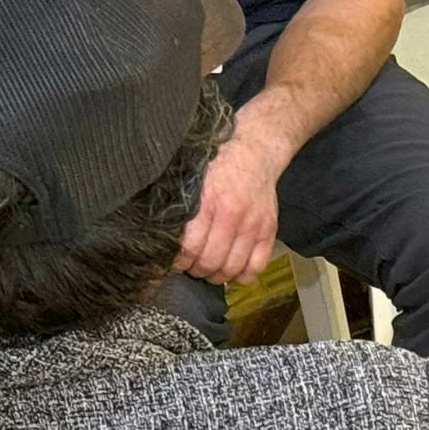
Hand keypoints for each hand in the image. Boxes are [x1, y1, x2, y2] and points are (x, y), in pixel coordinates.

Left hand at [176, 129, 286, 285]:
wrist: (255, 153)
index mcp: (209, 201)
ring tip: (208, 269)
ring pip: (232, 268)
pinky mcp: (269, 230)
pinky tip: (231, 270)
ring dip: (216, 275)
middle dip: (195, 270)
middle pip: (210, 262)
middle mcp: (233, 215)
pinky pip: (256, 267)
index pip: (190, 247)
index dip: (178, 262)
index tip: (174, 262)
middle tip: (190, 266)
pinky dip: (242, 276)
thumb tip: (159, 233)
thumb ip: (181, 205)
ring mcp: (253, 225)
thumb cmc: (219, 165)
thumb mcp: (194, 178)